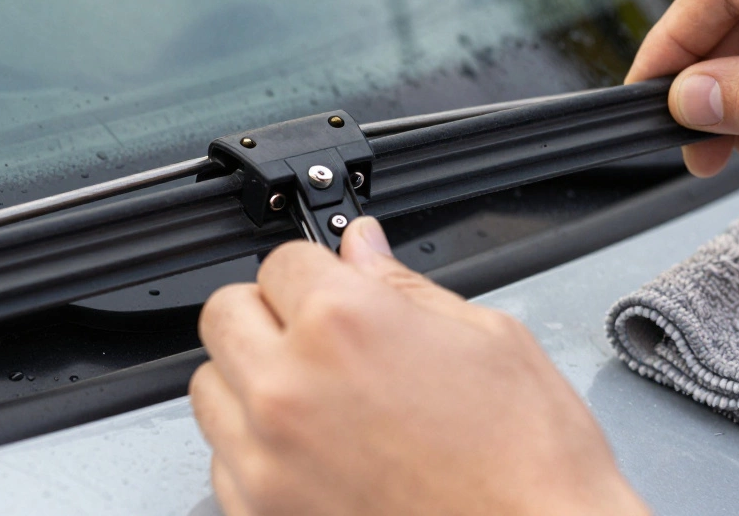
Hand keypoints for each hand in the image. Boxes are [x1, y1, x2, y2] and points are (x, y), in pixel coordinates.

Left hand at [190, 217, 648, 515]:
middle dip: (267, 314)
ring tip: (314, 399)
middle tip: (316, 336)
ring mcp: (266, 460)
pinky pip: (223, 462)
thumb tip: (364, 249)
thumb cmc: (528, 468)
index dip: (315, 272)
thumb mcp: (489, 341)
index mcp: (344, 324)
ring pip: (210, 388)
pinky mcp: (260, 515)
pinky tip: (312, 454)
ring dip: (251, 381)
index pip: (281, 261)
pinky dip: (254, 451)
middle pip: (225, 315)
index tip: (333, 289)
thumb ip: (405, 286)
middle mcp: (289, 388)